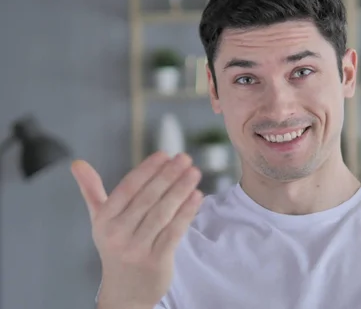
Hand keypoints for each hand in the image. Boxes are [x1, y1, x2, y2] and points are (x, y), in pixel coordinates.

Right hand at [71, 152, 202, 308]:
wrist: (125, 291)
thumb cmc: (115, 246)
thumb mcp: (100, 220)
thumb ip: (92, 191)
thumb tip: (77, 163)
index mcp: (105, 220)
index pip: (128, 188)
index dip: (147, 170)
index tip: (164, 154)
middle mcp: (118, 234)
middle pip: (148, 198)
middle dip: (168, 175)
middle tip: (185, 158)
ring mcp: (137, 248)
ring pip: (163, 213)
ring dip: (181, 190)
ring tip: (194, 173)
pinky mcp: (156, 260)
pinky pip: (174, 232)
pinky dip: (186, 213)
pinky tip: (197, 196)